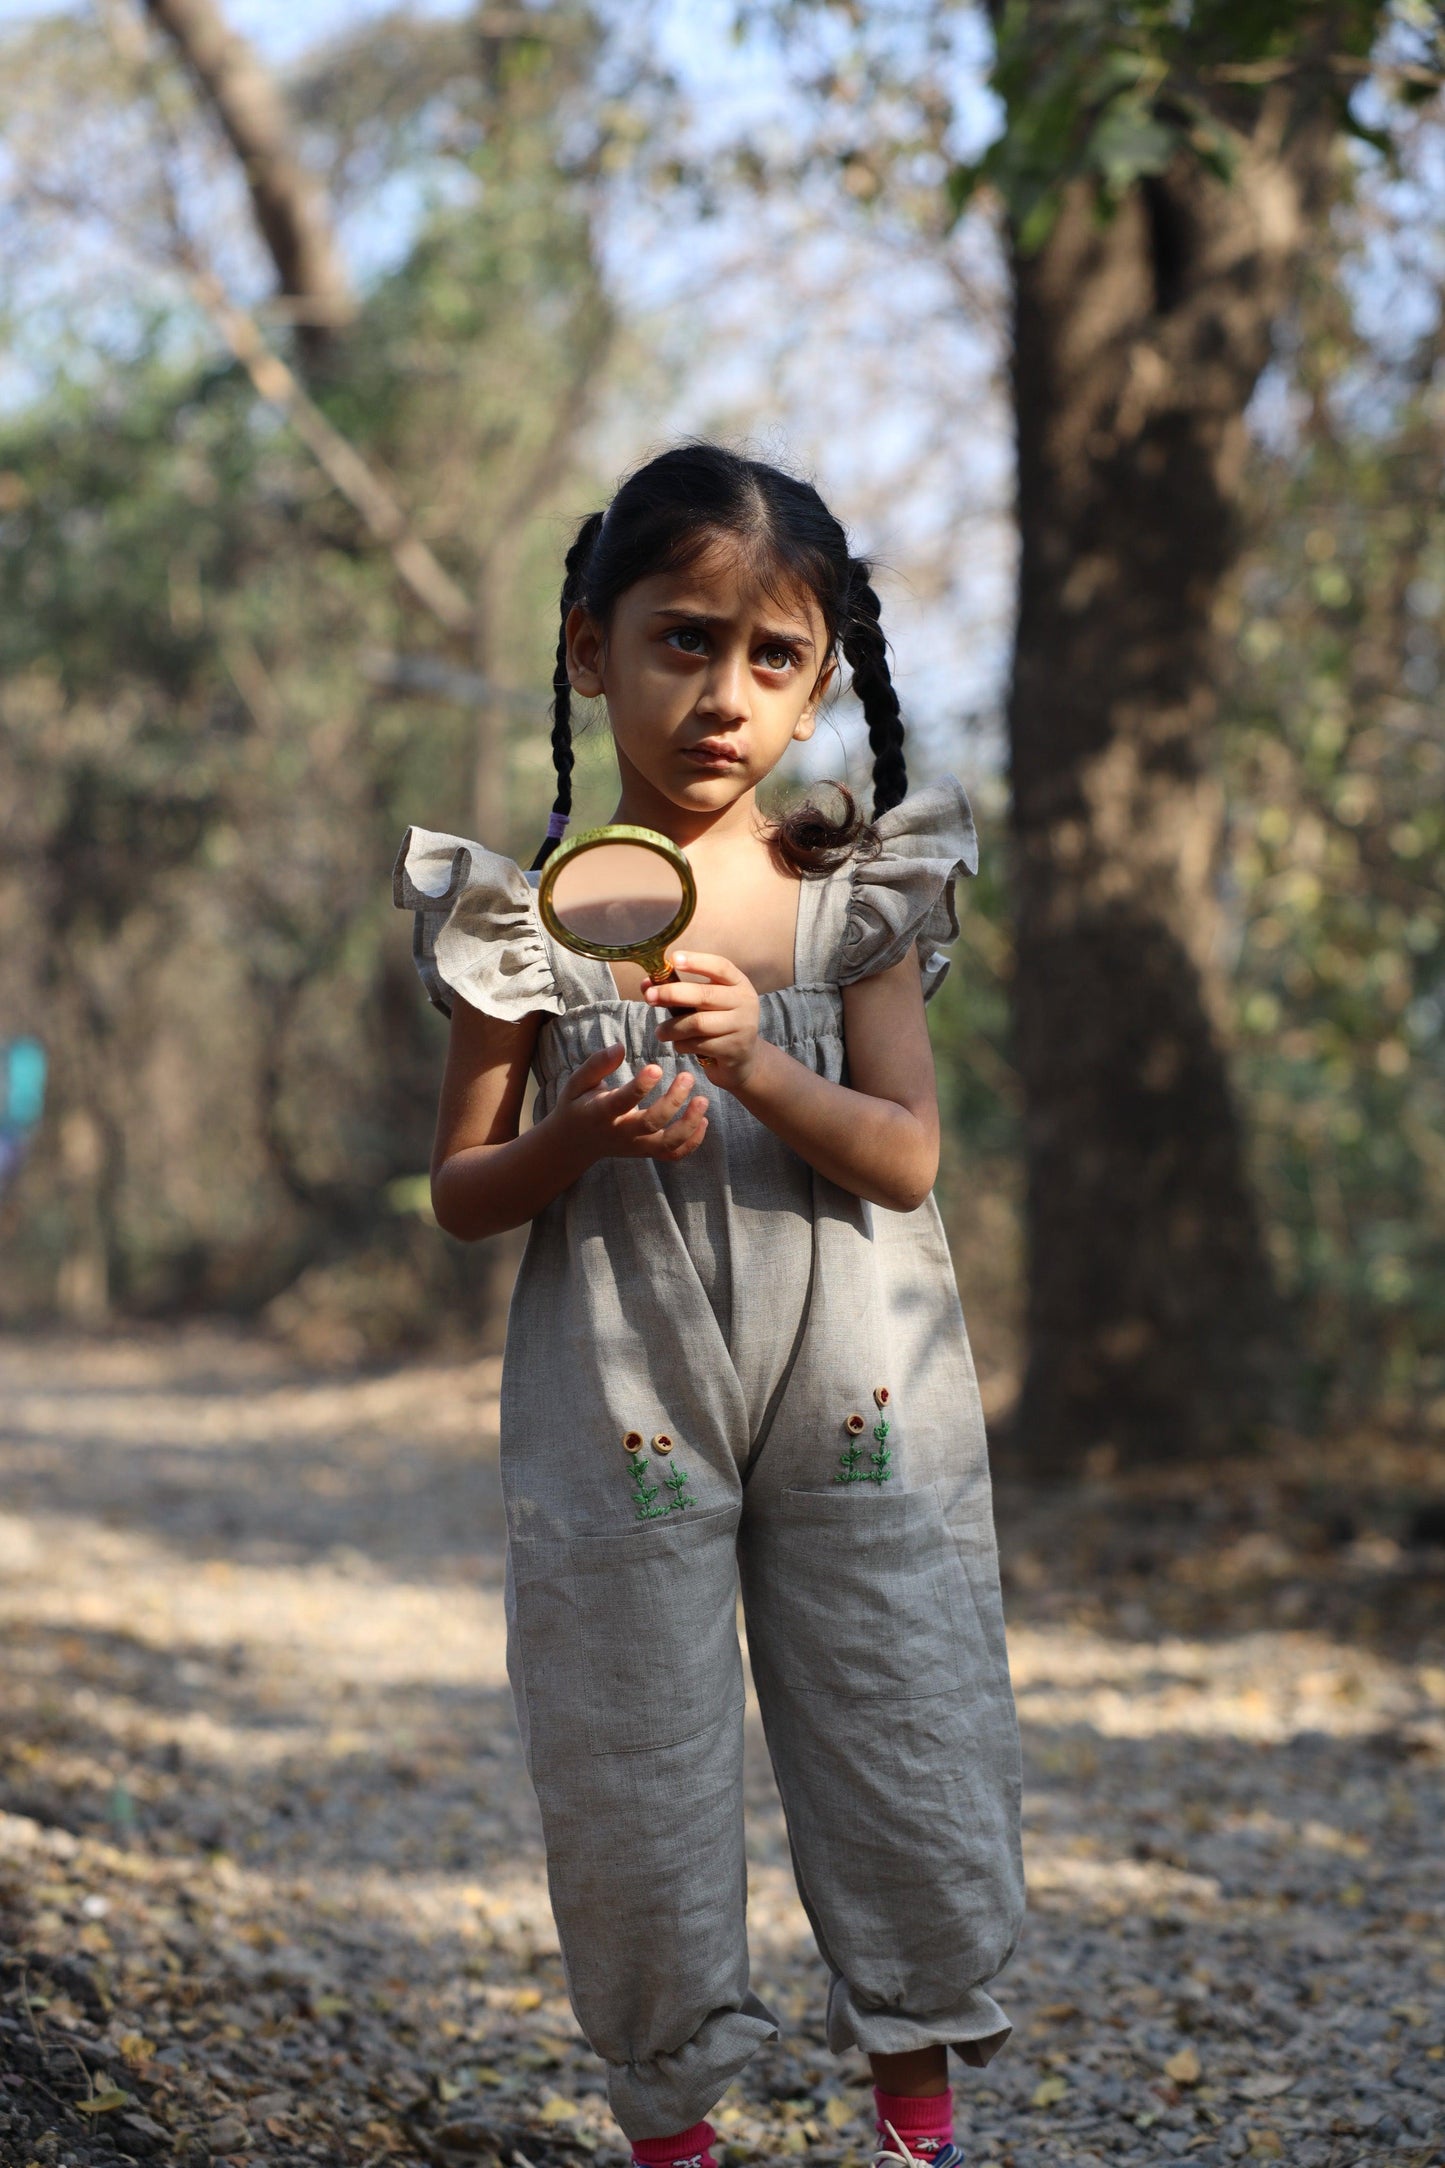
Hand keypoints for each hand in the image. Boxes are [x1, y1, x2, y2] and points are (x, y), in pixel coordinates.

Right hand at [549, 1042, 708, 1164]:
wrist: (573, 1143)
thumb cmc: (576, 1105)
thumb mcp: (576, 1082)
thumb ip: (597, 1064)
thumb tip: (620, 1047)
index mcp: (601, 1113)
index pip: (622, 1102)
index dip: (640, 1086)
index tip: (656, 1067)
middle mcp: (620, 1133)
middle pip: (651, 1123)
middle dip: (672, 1102)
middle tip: (688, 1077)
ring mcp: (635, 1146)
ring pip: (666, 1143)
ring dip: (689, 1125)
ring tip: (703, 1100)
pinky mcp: (646, 1152)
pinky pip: (672, 1154)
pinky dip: (691, 1143)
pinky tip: (703, 1121)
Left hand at [645, 952, 760, 1091]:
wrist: (743, 1058)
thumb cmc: (717, 1023)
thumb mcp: (704, 1003)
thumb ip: (679, 992)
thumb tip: (646, 984)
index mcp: (738, 983)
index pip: (720, 966)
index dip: (697, 961)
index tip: (673, 959)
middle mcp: (745, 1002)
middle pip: (704, 995)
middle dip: (671, 994)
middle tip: (649, 997)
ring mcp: (742, 1026)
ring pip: (698, 1023)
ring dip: (673, 1028)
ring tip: (660, 1032)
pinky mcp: (734, 1049)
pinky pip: (699, 1045)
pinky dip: (682, 1045)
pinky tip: (679, 1045)